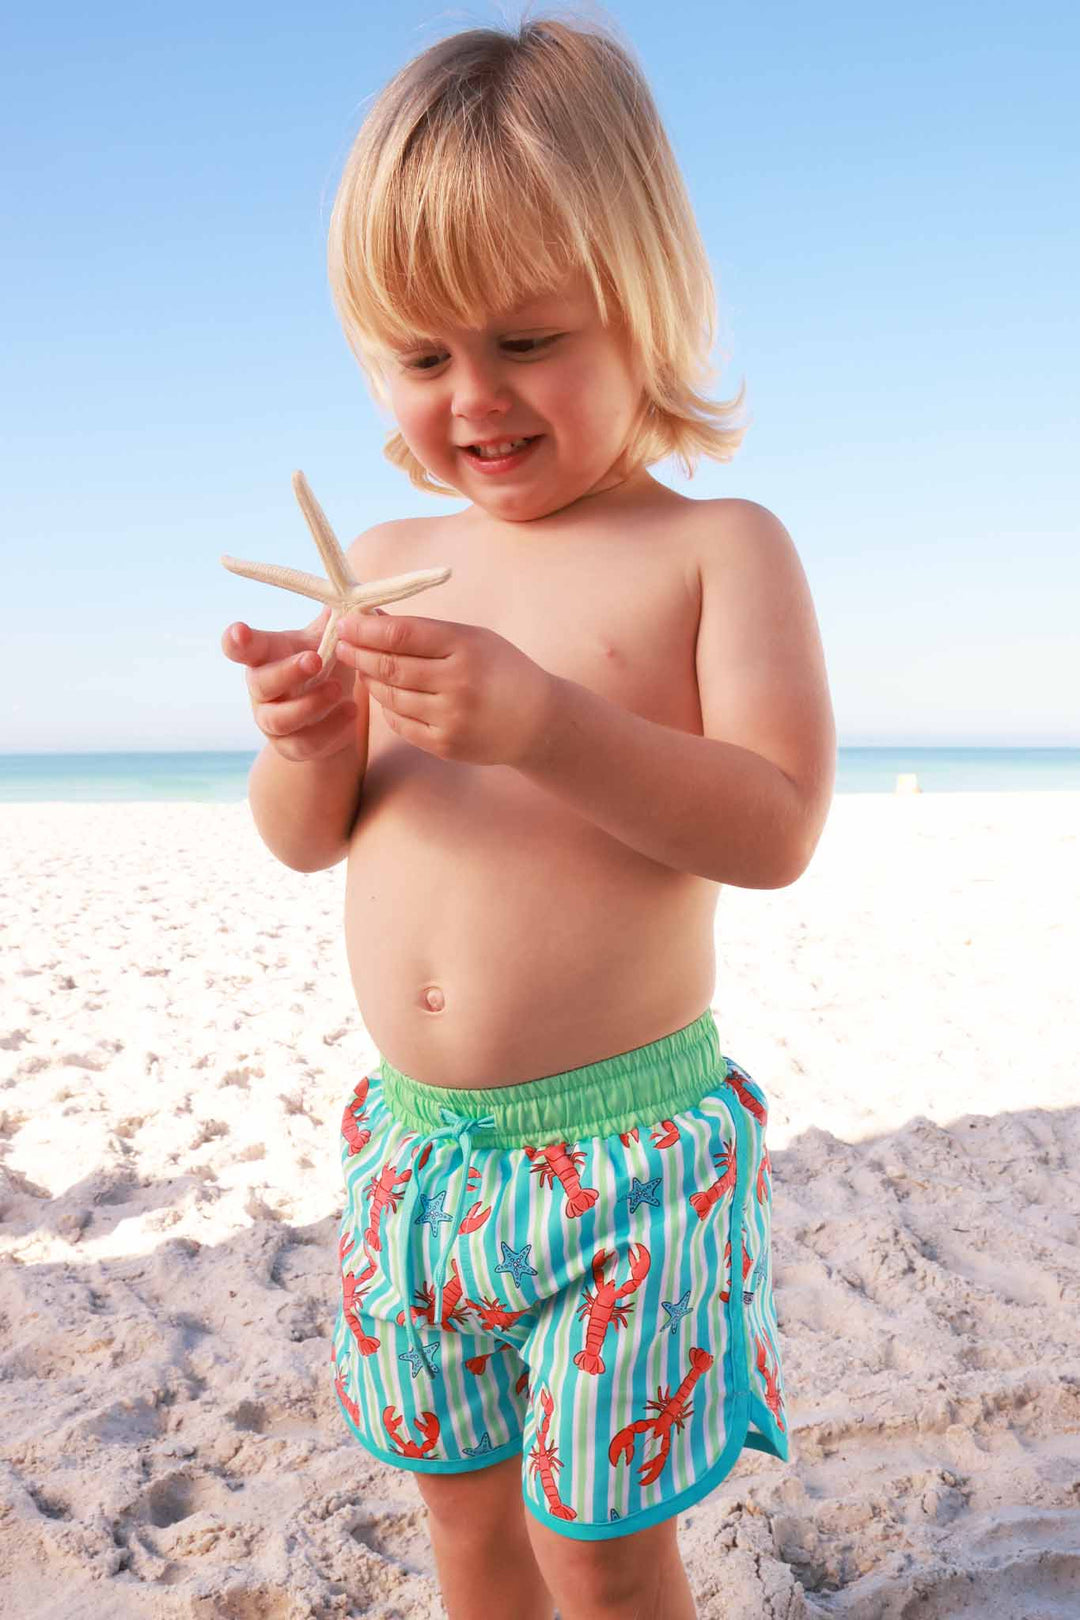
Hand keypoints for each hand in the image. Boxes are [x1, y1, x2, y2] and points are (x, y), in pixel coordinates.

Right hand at [221, 603, 366, 762]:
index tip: (240, 631)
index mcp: (266, 655)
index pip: (239, 647)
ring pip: (280, 719)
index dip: (236, 640)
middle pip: (260, 683)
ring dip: (311, 704)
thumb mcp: (328, 638)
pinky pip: (306, 744)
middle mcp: (262, 689)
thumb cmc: (325, 665)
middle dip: (287, 672)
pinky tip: (352, 712)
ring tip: (340, 690)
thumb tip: (356, 595)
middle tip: (315, 659)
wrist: (334, 714)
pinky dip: (332, 730)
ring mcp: (272, 721)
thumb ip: (337, 616)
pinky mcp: (291, 747)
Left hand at [335, 610, 555, 766]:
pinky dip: (388, 707)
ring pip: (390, 697)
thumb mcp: (472, 639)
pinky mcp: (445, 745)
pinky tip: (387, 695)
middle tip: (340, 645)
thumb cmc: (501, 671)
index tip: (346, 622)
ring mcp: (451, 718)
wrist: (537, 721)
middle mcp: (458, 683)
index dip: (366, 629)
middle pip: (390, 667)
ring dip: (370, 681)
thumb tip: (374, 617)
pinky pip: (400, 724)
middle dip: (358, 654)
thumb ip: (425, 631)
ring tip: (363, 668)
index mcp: (465, 647)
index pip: (402, 634)